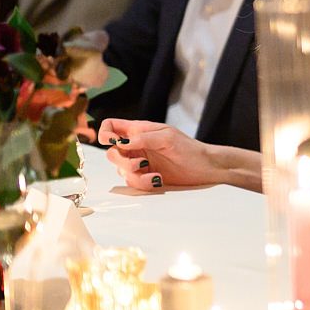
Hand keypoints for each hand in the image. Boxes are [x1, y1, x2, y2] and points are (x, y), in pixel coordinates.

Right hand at [97, 119, 225, 190]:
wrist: (204, 167)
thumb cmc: (188, 148)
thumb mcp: (166, 137)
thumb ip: (142, 138)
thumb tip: (120, 142)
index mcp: (138, 130)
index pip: (110, 126)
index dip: (105, 133)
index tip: (113, 142)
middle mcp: (135, 145)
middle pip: (111, 152)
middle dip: (122, 160)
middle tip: (140, 163)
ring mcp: (139, 162)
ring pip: (121, 170)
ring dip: (134, 174)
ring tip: (154, 174)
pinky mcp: (144, 176)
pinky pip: (132, 182)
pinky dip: (142, 183)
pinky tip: (158, 179)